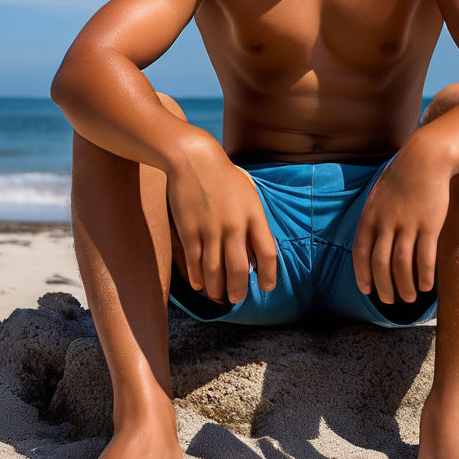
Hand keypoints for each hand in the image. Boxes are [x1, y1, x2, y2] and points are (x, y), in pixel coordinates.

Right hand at [166, 136, 276, 304]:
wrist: (194, 159)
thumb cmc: (225, 178)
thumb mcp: (249, 196)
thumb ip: (255, 226)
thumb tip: (255, 259)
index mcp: (254, 216)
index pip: (268, 254)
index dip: (269, 276)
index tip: (266, 287)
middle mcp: (234, 225)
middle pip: (240, 270)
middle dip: (239, 291)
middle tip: (237, 299)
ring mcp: (210, 229)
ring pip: (214, 272)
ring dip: (216, 290)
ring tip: (218, 296)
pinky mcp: (189, 230)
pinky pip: (194, 262)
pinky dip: (197, 278)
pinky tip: (199, 285)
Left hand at [351, 138, 450, 303]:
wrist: (425, 159)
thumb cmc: (402, 177)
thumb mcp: (378, 195)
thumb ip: (374, 218)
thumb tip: (371, 241)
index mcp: (370, 216)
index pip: (360, 252)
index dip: (362, 274)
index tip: (366, 290)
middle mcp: (386, 222)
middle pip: (380, 263)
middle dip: (383, 286)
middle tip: (389, 301)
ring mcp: (408, 224)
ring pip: (402, 265)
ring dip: (405, 286)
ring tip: (410, 298)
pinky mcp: (429, 224)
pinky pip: (425, 257)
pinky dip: (425, 275)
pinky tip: (427, 286)